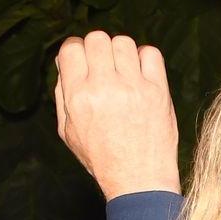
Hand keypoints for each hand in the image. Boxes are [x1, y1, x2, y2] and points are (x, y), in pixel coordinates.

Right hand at [54, 32, 180, 200]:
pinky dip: (145, 58)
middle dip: (97, 48)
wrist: (139, 180)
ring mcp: (133, 87)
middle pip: (97, 39)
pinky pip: (151, 53)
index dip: (75, 50)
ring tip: (123, 71)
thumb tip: (65, 64)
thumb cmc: (101, 158)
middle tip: (103, 66)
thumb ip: (63, 95)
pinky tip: (141, 74)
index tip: (82, 60)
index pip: (71, 48)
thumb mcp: (68, 131)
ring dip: (121, 52)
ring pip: (123, 42)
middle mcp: (104, 87)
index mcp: (78, 96)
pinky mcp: (158, 91)